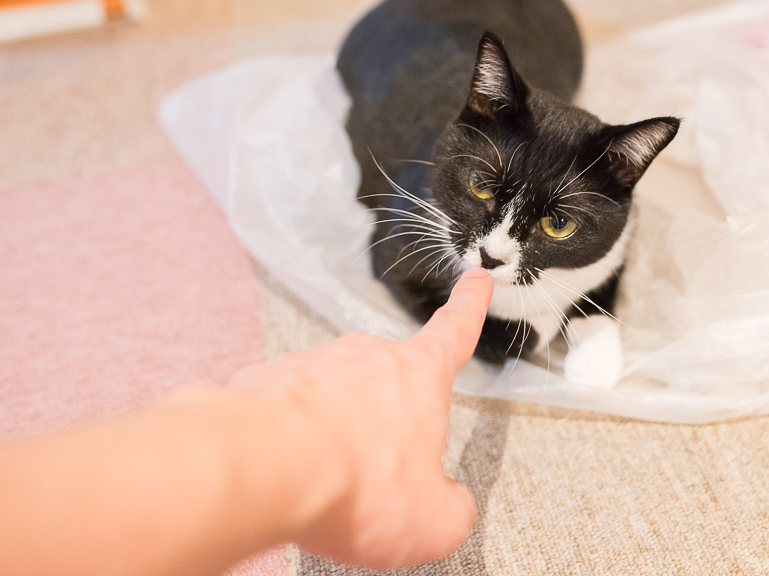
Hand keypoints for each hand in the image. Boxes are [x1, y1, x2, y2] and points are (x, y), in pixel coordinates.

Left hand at [227, 268, 492, 569]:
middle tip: (377, 470)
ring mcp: (312, 366)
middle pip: (388, 382)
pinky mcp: (265, 383)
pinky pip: (287, 412)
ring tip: (328, 482)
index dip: (469, 305)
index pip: (455, 329)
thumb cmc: (349, 481)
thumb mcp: (433, 519)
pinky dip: (291, 441)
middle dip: (385, 422)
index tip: (475, 283)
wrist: (260, 471)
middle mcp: (365, 357)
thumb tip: (448, 508)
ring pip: (334, 401)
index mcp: (418, 375)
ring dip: (335, 435)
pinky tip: (289, 475)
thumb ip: (452, 509)